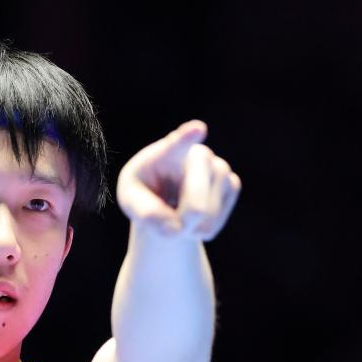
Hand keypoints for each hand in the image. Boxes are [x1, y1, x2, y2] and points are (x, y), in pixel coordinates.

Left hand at [116, 120, 241, 240]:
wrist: (165, 195)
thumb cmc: (143, 191)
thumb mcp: (129, 199)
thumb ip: (143, 211)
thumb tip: (175, 229)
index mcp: (167, 152)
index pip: (178, 144)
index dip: (187, 137)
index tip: (198, 129)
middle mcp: (198, 155)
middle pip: (195, 205)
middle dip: (181, 224)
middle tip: (169, 228)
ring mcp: (219, 168)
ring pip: (205, 216)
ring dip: (187, 228)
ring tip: (176, 214)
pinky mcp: (232, 184)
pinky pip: (213, 225)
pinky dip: (198, 231)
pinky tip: (192, 219)